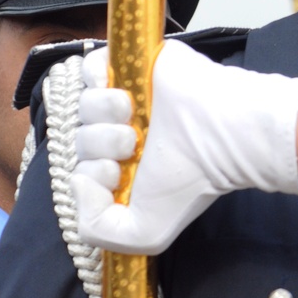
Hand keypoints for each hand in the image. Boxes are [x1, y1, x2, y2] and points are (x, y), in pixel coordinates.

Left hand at [71, 42, 297, 254]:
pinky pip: (89, 66)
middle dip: (99, 147)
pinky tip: (119, 92)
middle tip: (132, 148)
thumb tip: (77, 181)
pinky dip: (96, 78)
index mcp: (129, 168)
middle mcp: (126, 133)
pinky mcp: (132, 64)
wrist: (220, 134)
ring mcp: (128, 96)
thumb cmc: (190, 180)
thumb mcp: (145, 233)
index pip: (84, 170)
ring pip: (84, 105)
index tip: (118, 175)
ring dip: (102, 116)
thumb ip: (96, 229)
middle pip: (82, 138)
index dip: (90, 175)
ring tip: (134, 120)